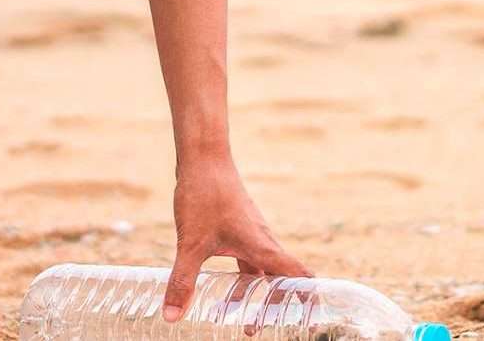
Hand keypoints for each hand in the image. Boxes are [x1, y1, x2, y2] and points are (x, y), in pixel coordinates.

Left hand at [163, 151, 312, 322]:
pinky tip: (220, 285)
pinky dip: (239, 276)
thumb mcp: (191, 244)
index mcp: (262, 246)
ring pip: (260, 269)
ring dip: (253, 293)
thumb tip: (172, 316)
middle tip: (256, 329)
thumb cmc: (204, 196)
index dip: (308, 298)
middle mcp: (262, 240)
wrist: (203, 159)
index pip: (298, 276)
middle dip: (273, 306)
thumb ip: (183, 281)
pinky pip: (245, 257)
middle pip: (280, 278)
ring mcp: (251, 232)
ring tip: (236, 317)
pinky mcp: (237, 226)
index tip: (311, 317)